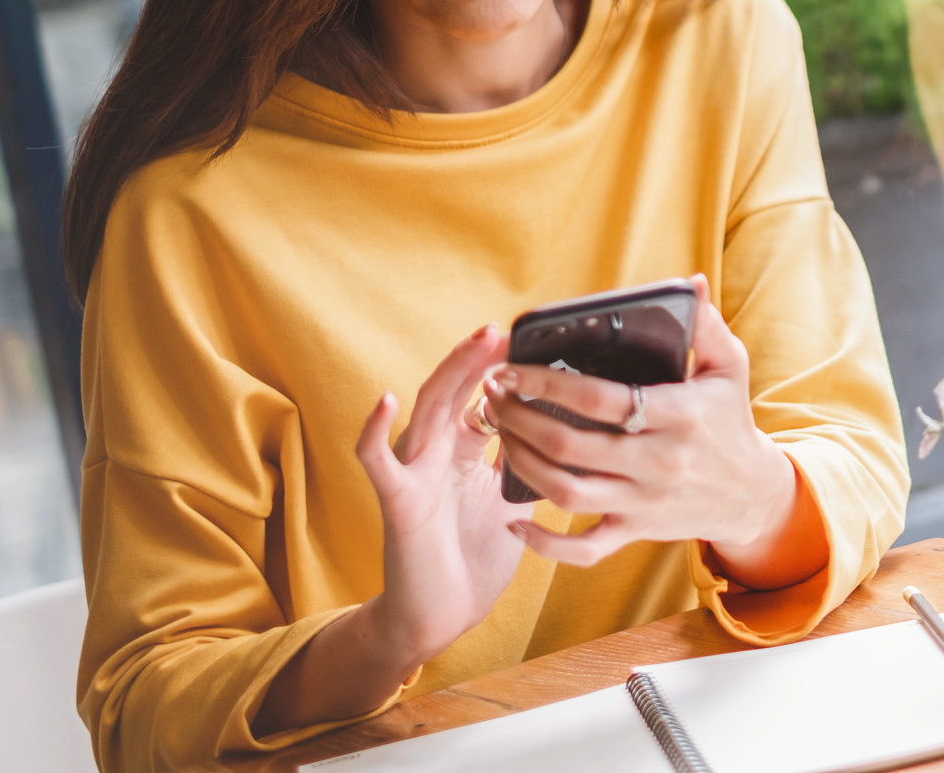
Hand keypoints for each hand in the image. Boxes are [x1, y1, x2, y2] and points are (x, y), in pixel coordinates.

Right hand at [358, 321, 529, 664]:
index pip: (481, 399)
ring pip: (427, 410)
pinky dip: (374, 431)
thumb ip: (527, 464)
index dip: (501, 371)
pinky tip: (384, 401)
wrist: (440, 615)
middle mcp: (436, 454)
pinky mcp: (398, 501)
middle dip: (477, 359)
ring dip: (450, 374)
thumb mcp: (513, 502)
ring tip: (474, 343)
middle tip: (502, 328)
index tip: (530, 343)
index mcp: (463, 453)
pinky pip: (378, 462)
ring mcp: (414, 473)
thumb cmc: (473, 559)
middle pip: (454, 392)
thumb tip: (569, 432)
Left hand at [484, 275, 820, 586]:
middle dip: (520, 418)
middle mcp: (658, 462)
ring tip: (499, 434)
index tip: (511, 368)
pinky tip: (515, 519)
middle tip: (493, 395)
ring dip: (522, 464)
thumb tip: (693, 283)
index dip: (548, 383)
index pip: (601, 399)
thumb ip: (706, 325)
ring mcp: (644, 502)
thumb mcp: (730, 367)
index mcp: (680, 415)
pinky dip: (545, 543)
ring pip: (567, 493)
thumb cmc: (731, 422)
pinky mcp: (636, 532)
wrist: (752, 494)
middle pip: (572, 445)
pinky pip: (583, 550)